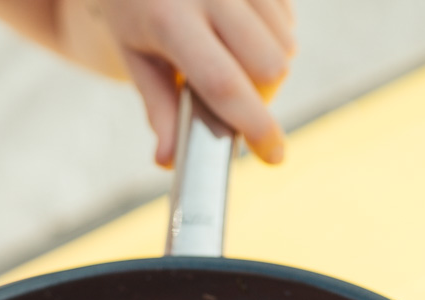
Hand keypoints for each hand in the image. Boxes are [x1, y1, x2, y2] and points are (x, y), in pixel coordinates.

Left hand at [91, 0, 295, 165]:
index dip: (254, 126)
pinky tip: (241, 31)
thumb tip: (169, 160)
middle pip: (270, 69)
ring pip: (286, 46)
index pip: (223, 84)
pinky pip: (288, 22)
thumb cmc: (137, 10)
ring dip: (268, 69)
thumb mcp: (135, 56)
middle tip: (233, 99)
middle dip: (261, 99)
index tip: (273, 155)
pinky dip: (273, 40)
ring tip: (231, 58)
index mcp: (169, 20)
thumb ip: (158, 107)